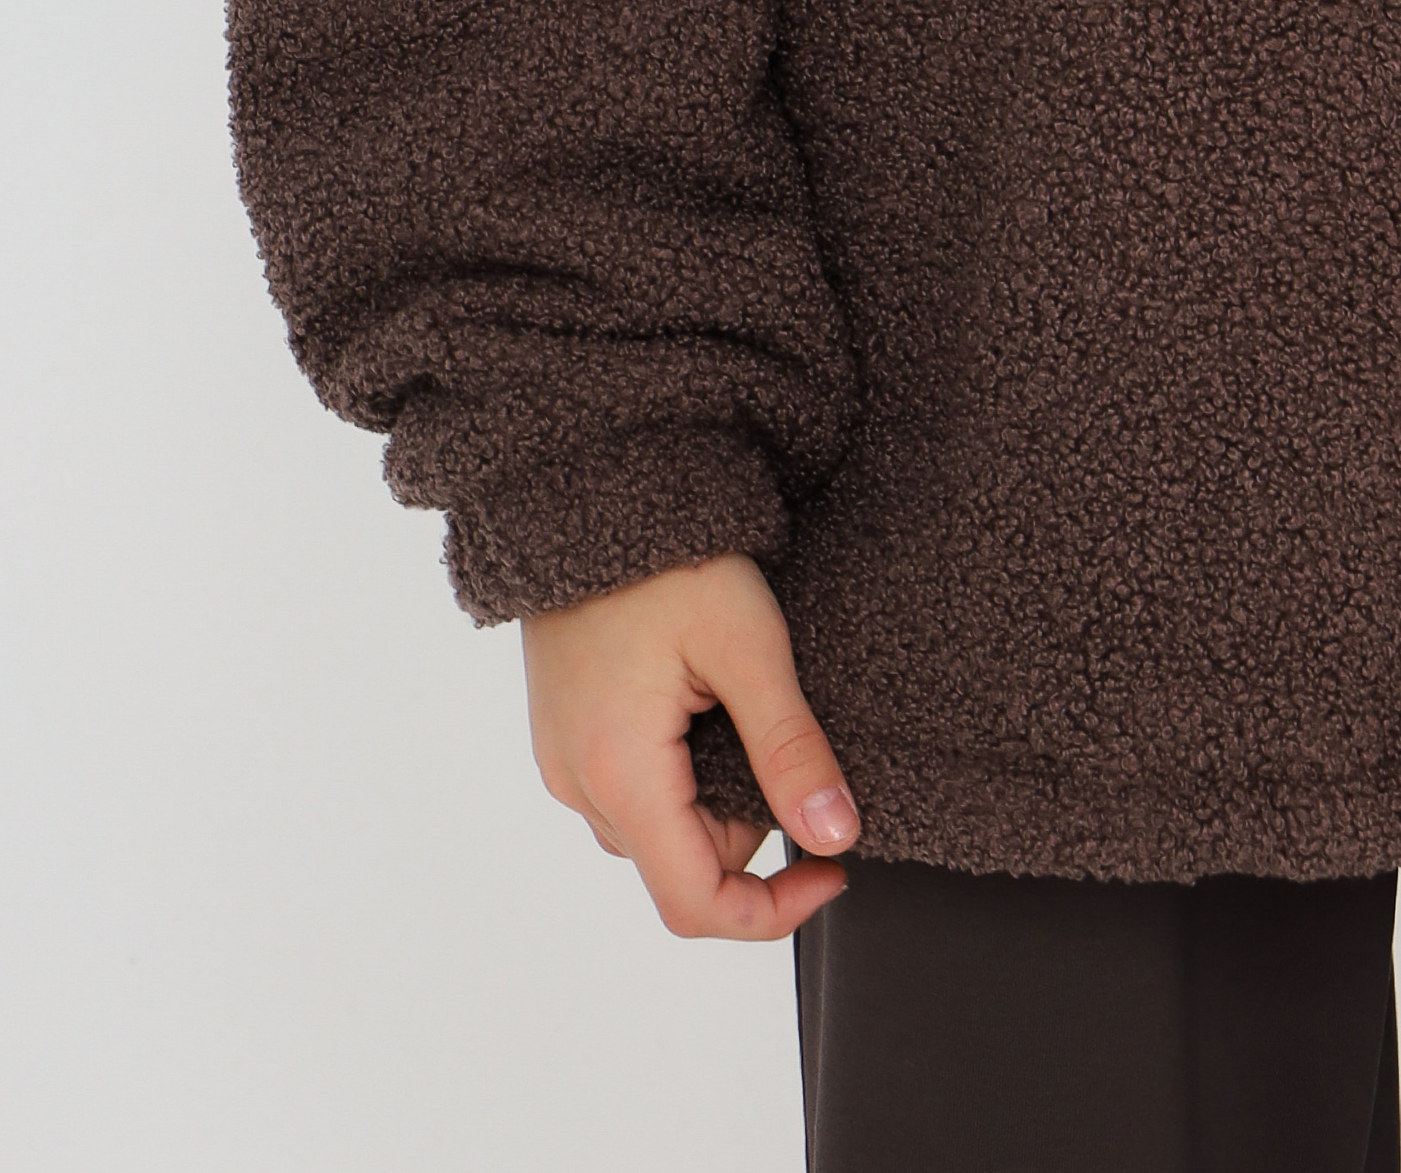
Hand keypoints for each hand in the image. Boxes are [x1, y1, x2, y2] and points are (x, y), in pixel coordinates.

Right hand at [522, 550, 858, 938]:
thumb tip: (834, 834)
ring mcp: (566, 760)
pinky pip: (633, 787)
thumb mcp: (749, 646)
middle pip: (681, 864)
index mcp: (620, 774)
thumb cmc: (667, 556)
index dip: (772, 913)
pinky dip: (682, 769)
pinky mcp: (568, 734)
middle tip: (786, 734)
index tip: (832, 868)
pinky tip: (703, 702)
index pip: (693, 904)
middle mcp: (578, 782)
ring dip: (714, 793)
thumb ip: (790, 748)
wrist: (593, 487)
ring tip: (740, 702)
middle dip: (749, 824)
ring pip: (659, 827)